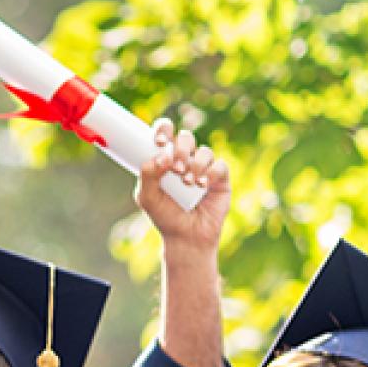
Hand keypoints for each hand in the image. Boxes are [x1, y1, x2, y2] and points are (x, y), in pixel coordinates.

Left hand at [139, 118, 231, 253]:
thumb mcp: (147, 197)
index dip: (163, 130)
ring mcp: (204, 168)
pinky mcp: (220, 179)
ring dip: (195, 164)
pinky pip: (220, 166)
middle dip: (180, 148)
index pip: (165, 134)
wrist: (186, 237)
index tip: (159, 142)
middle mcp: (185, 160)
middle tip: (175, 169)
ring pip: (204, 151)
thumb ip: (147, 175)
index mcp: (165, 160)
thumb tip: (160, 155)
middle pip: (186, 138)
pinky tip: (202, 185)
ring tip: (188, 183)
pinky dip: (211, 172)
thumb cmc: (165, 216)